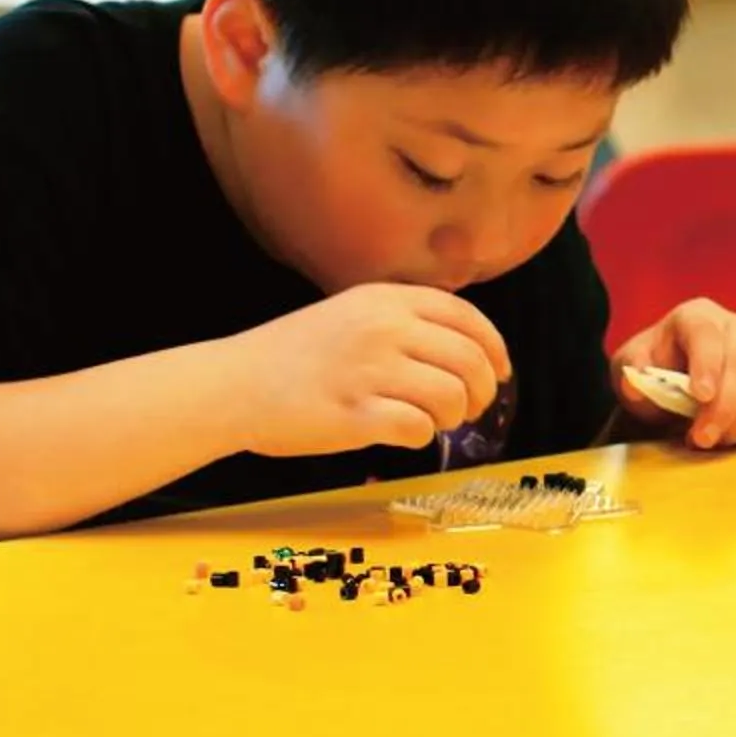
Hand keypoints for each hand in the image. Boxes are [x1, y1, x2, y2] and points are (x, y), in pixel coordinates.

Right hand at [230, 284, 511, 457]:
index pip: (467, 317)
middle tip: (471, 408)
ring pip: (452, 396)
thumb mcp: (351, 313)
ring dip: (453, 416)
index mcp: (386, 300)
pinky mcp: (356, 415)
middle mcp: (383, 328)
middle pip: (471, 360)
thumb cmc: (294, 355)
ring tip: (433, 421)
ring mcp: (370, 371)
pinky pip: (419, 429)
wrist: (234, 384)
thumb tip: (468, 349)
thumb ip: (404, 320)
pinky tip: (402, 433)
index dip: (495, 348)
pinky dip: (421, 436)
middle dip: (483, 390)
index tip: (500, 371)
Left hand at [612, 299, 735, 447]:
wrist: (673, 388)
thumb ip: (632, 372)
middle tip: (701, 439)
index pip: (708, 334)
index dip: (707, 364)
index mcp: (699, 317)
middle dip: (725, 406)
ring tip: (712, 443)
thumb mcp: (631, 368)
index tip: (700, 396)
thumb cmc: (655, 372)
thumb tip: (637, 387)